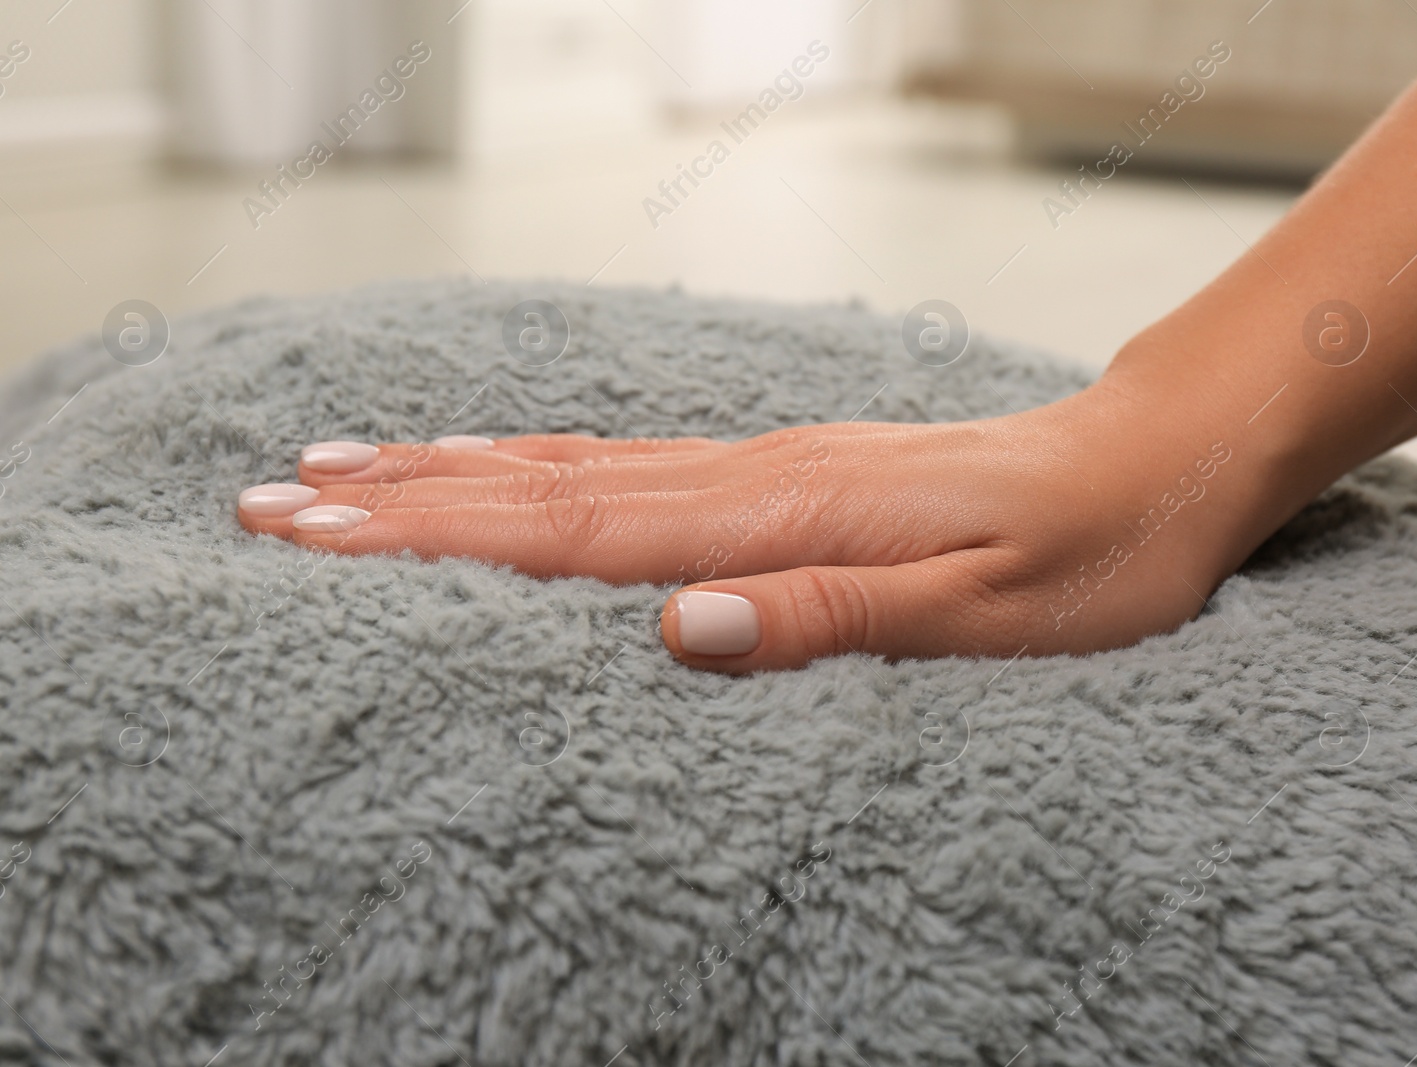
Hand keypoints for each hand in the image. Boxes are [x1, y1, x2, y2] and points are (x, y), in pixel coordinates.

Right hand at [236, 378, 1266, 672]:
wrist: (1151, 459)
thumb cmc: (1085, 554)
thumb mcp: (982, 615)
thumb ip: (828, 619)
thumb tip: (677, 631)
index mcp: (781, 518)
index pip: (571, 532)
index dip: (433, 539)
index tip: (312, 536)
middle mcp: (747, 478)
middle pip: (538, 488)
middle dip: (394, 503)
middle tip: (265, 504)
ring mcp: (757, 464)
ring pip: (568, 463)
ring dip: (444, 471)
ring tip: (337, 470)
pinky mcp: (779, 468)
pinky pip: (629, 461)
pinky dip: (538, 459)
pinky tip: (495, 459)